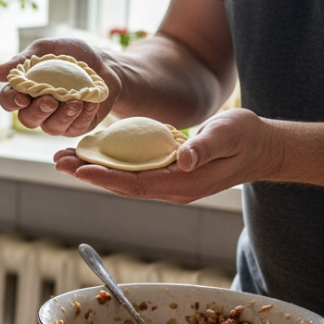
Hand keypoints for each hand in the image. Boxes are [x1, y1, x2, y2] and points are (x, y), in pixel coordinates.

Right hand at [0, 37, 122, 136]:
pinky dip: (82, 115)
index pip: (9, 101)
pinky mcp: (77, 126)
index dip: (11, 101)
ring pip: (51, 128)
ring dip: (62, 116)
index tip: (22, 97)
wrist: (105, 64)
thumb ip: (23, 59)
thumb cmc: (73, 55)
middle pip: (27, 120)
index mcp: (25, 90)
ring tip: (75, 102)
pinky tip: (89, 103)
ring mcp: (57, 119)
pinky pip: (75, 128)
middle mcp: (37, 108)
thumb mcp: (48, 49)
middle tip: (50, 100)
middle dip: (37, 112)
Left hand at [53, 109, 281, 203]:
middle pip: (121, 184)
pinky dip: (112, 163)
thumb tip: (182, 158)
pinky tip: (94, 152)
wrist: (264, 147)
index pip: (134, 183)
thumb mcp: (227, 134)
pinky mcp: (169, 173)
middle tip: (58, 160)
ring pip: (124, 179)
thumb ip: (203, 147)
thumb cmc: (247, 137)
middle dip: (88, 172)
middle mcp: (171, 188)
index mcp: (182, 183)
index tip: (78, 167)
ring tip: (66, 158)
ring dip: (95, 169)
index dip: (104, 176)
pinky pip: (134, 171)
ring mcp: (169, 183)